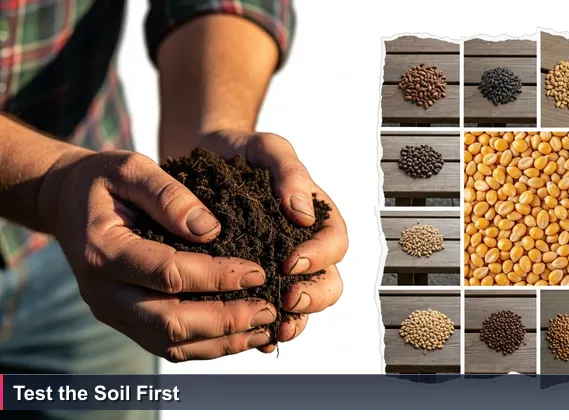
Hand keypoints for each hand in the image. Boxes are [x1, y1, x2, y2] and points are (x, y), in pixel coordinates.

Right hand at [41, 149, 278, 361]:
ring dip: (222, 342)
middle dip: (226, 320)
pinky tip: (243, 335)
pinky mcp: (125, 322)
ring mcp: (113, 313)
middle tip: (270, 309)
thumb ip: (168, 194)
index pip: (170, 274)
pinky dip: (208, 347)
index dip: (218, 276)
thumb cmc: (102, 181)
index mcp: (104, 252)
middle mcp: (104, 292)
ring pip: (171, 345)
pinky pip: (168, 346)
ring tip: (266, 328)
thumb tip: (211, 230)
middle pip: (171, 322)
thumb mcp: (131, 168)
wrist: (65, 202)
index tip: (259, 271)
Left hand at [195, 129, 347, 352]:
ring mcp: (280, 270)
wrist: (201, 160)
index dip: (319, 258)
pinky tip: (250, 337)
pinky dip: (263, 329)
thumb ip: (290, 173)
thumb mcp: (268, 149)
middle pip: (328, 284)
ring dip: (293, 321)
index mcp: (317, 218)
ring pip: (301, 306)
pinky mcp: (252, 285)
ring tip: (273, 329)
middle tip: (287, 301)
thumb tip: (302, 213)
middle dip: (312, 298)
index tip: (291, 262)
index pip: (335, 244)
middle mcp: (305, 248)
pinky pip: (266, 313)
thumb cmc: (241, 151)